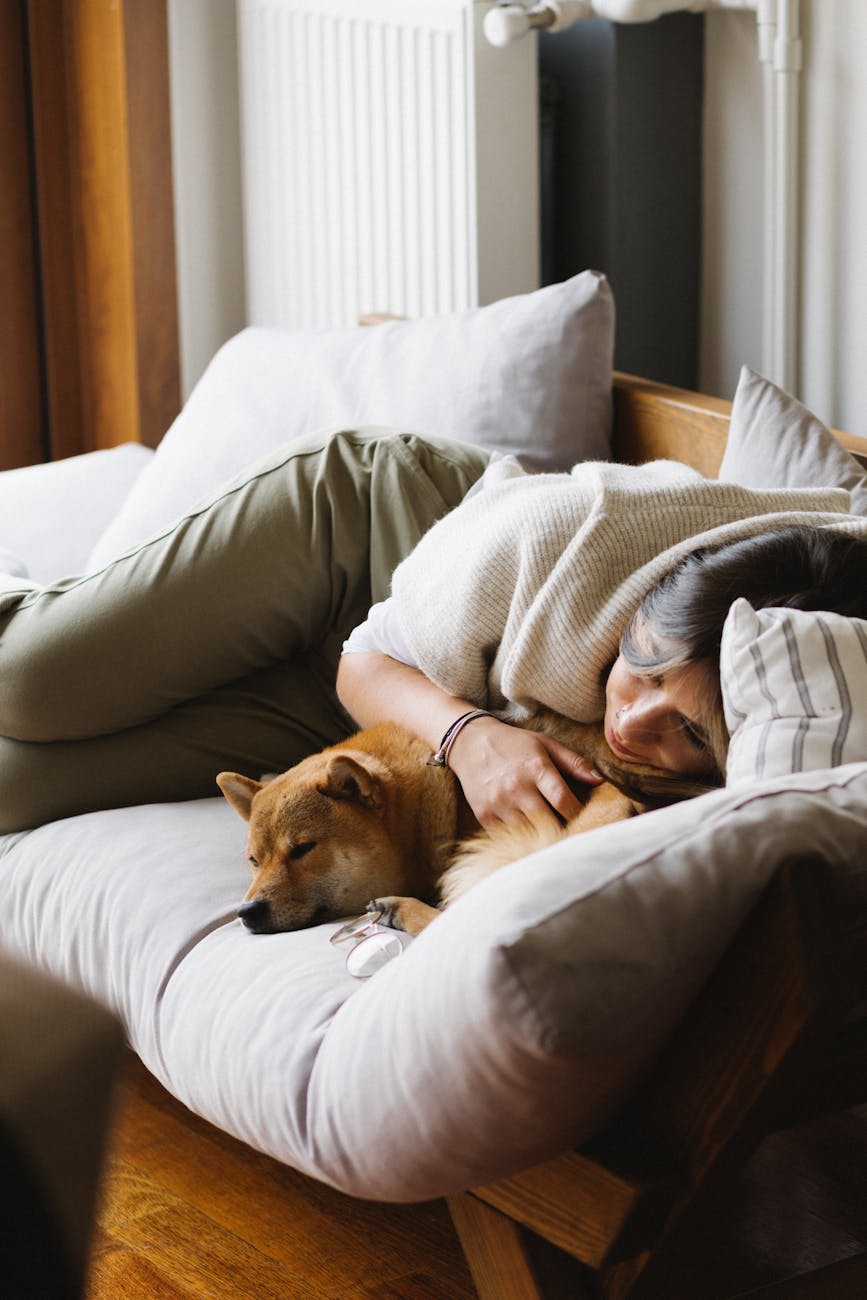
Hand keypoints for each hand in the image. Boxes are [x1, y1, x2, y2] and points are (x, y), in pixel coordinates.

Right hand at [446, 716, 602, 828]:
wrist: (469, 743)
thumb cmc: (514, 744)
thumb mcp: (545, 744)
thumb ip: (574, 762)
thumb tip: (601, 781)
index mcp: (536, 768)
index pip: (564, 801)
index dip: (579, 814)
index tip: (585, 818)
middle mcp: (517, 787)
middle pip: (548, 822)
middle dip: (562, 828)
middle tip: (572, 832)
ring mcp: (499, 803)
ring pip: (528, 833)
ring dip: (541, 836)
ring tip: (551, 834)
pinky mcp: (484, 815)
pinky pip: (507, 836)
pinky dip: (519, 837)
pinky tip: (527, 832)